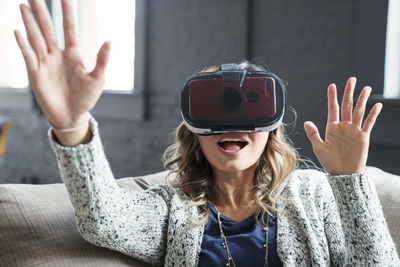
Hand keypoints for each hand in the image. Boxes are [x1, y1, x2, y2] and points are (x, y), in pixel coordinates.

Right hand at [14, 0, 110, 128]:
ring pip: (36, 38)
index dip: (67, 13)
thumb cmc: (86, 98)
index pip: (69, 29)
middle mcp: (57, 55)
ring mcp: (45, 62)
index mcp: (74, 55)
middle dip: (42, 12)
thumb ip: (102, 60)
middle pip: (48, 29)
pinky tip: (18, 31)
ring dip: (30, 22)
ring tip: (24, 6)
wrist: (72, 116)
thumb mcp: (98, 79)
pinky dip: (23, 44)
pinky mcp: (35, 73)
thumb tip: (109, 41)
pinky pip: (28, 55)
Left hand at [303, 77, 382, 174]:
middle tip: (351, 79)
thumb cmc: (330, 162)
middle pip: (347, 105)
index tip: (332, 85)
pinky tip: (377, 105)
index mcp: (332, 127)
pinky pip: (369, 123)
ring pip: (358, 111)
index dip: (332, 97)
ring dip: (362, 99)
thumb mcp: (319, 148)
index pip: (333, 108)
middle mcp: (344, 126)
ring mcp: (354, 130)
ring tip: (366, 88)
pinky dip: (373, 114)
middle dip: (349, 92)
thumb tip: (306, 122)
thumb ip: (313, 134)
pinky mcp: (363, 137)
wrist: (343, 174)